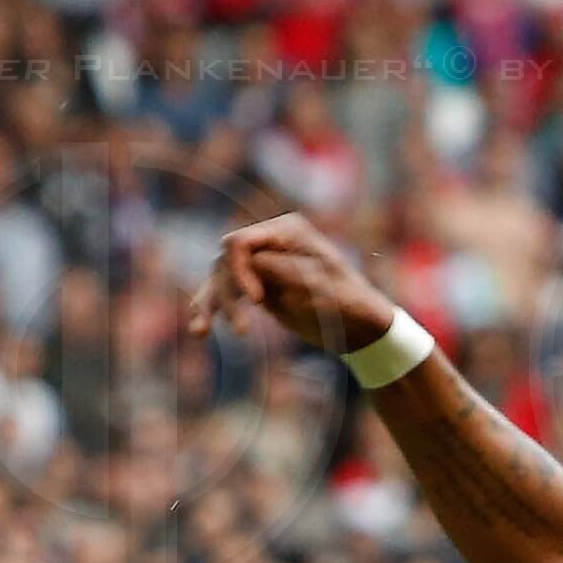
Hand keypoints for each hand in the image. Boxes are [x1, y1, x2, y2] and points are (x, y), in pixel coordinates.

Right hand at [185, 213, 394, 357]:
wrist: (362, 327)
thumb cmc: (350, 302)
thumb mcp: (319, 286)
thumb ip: (283, 271)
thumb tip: (251, 263)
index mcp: (287, 232)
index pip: (241, 243)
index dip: (239, 271)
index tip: (256, 301)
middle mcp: (269, 242)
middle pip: (227, 260)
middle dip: (227, 292)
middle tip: (241, 330)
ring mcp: (262, 263)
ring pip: (221, 277)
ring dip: (210, 303)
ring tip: (200, 331)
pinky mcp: (258, 285)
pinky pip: (227, 293)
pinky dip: (212, 308)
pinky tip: (199, 330)